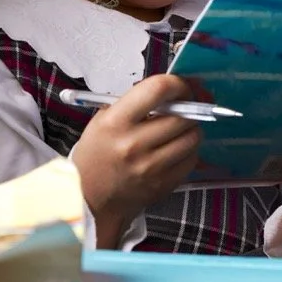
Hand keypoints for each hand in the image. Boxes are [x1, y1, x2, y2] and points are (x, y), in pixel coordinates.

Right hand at [71, 75, 202, 248]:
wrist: (89, 197)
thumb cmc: (97, 154)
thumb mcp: (104, 120)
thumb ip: (136, 103)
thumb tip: (172, 91)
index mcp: (115, 122)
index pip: (157, 89)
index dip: (177, 84)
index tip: (180, 87)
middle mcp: (133, 144)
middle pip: (182, 115)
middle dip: (188, 108)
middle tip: (184, 108)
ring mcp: (150, 167)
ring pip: (192, 137)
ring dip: (191, 129)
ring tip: (178, 129)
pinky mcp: (163, 184)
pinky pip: (192, 159)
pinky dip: (189, 151)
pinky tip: (176, 149)